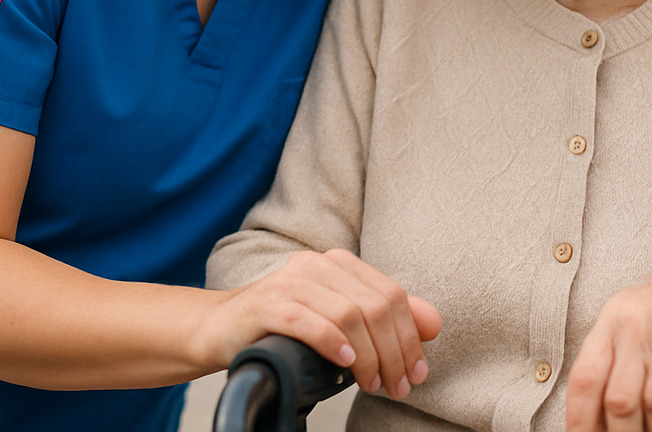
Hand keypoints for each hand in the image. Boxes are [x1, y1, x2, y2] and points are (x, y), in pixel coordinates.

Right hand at [200, 249, 440, 399]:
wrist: (218, 328)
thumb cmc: (282, 327)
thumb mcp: (338, 319)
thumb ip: (383, 317)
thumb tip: (433, 324)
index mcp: (339, 265)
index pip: (392, 296)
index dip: (411, 337)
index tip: (416, 374)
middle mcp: (317, 265)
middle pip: (375, 306)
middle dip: (394, 352)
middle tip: (396, 386)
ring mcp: (290, 282)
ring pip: (348, 314)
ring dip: (368, 356)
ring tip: (371, 383)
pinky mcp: (266, 304)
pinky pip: (308, 320)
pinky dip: (333, 343)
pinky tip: (345, 364)